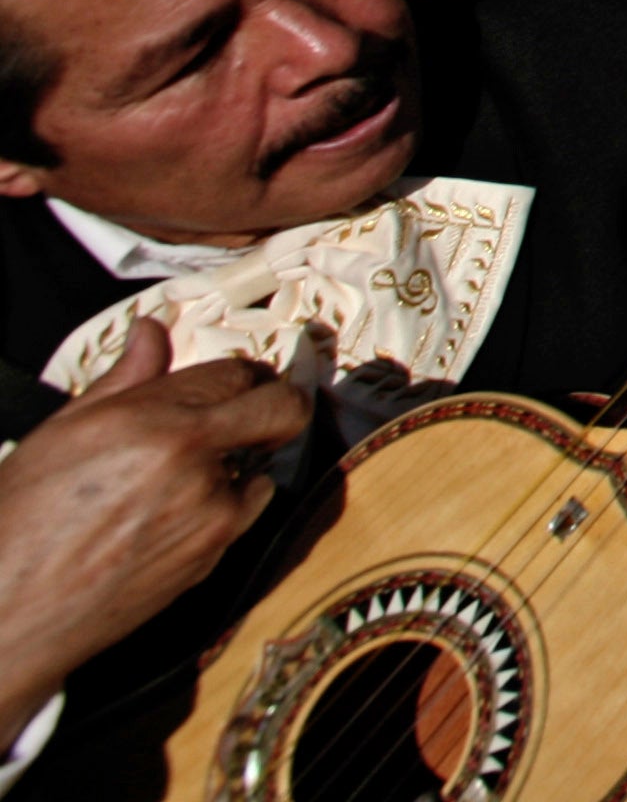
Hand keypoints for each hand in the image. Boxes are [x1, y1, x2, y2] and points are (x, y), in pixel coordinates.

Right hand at [0, 321, 309, 749]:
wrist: (7, 612)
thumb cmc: (19, 526)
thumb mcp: (61, 433)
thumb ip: (124, 378)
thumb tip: (151, 333)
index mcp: (154, 421)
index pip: (233, 372)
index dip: (236, 373)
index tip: (234, 380)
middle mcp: (192, 461)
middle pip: (280, 409)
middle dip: (276, 402)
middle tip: (254, 410)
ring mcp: (211, 511)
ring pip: (259, 466)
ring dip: (235, 465)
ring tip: (175, 483)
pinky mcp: (215, 554)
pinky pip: (243, 513)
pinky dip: (224, 508)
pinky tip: (171, 517)